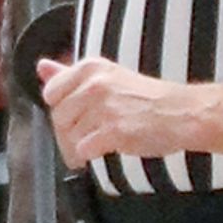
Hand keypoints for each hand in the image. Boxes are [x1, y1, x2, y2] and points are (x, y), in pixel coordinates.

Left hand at [42, 51, 201, 170]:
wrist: (181, 113)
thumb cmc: (146, 98)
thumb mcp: (107, 77)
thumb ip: (70, 74)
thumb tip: (41, 67)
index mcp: (90, 68)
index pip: (51, 93)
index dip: (62, 110)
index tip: (75, 118)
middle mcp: (94, 84)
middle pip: (59, 117)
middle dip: (68, 133)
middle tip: (86, 139)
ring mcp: (104, 108)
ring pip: (70, 136)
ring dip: (79, 146)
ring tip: (97, 145)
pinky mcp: (114, 131)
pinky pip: (84, 150)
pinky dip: (90, 155)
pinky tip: (103, 151)